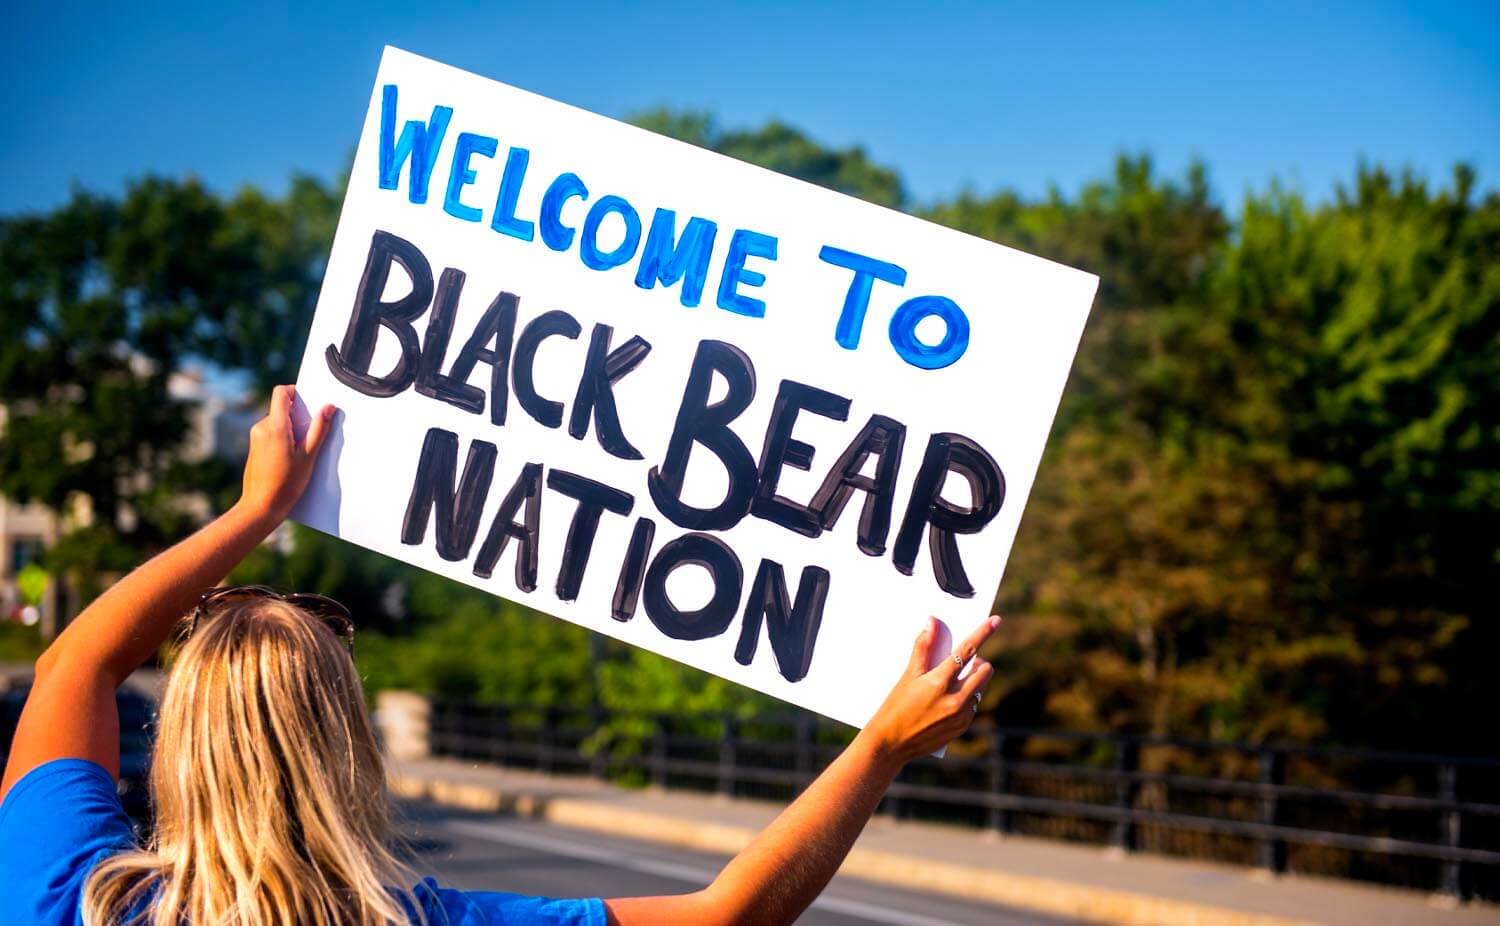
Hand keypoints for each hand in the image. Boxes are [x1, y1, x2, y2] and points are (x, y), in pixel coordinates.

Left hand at [239, 384, 335, 522]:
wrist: (260, 506)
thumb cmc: (286, 484)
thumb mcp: (308, 456)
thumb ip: (319, 429)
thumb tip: (328, 407)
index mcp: (275, 426)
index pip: (282, 392)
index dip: (296, 392)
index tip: (309, 403)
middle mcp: (261, 427)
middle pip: (282, 408)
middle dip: (298, 417)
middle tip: (311, 436)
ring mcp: (256, 437)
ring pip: (278, 422)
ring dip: (292, 430)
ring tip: (302, 452)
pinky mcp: (255, 446)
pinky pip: (272, 433)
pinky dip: (284, 439)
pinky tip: (291, 459)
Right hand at [861, 615, 999, 763]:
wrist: (891, 743)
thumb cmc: (896, 706)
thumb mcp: (908, 675)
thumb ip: (923, 647)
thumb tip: (932, 623)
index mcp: (939, 682)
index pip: (967, 650)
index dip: (983, 633)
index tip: (995, 620)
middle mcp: (955, 699)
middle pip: (985, 670)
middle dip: (978, 662)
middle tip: (963, 663)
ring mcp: (961, 715)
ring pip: (981, 687)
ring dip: (974, 680)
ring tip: (953, 682)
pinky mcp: (962, 727)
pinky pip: (974, 705)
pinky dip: (967, 698)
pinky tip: (948, 701)